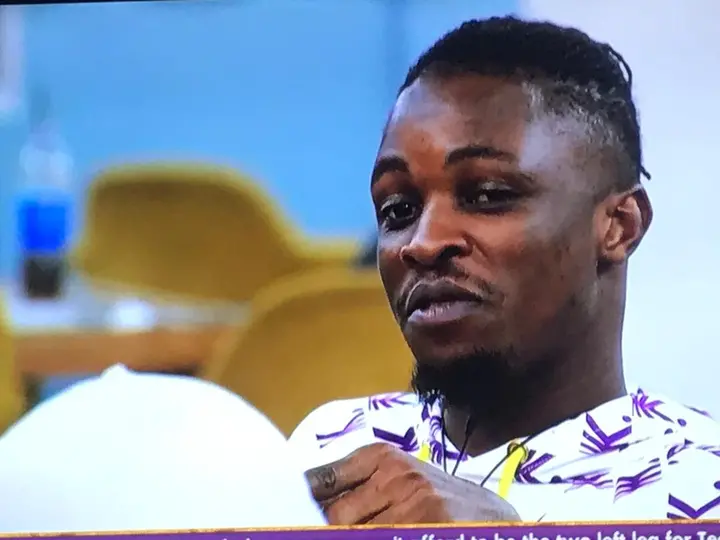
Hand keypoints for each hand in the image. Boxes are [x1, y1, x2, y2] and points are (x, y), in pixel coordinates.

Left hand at [305, 442, 520, 524]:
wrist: (491, 515)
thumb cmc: (435, 494)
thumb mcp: (398, 475)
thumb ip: (357, 483)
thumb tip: (307, 501)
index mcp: (381, 457)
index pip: (323, 479)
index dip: (299, 501)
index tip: (281, 512)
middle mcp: (396, 477)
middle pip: (335, 514)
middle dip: (319, 526)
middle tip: (298, 527)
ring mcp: (414, 508)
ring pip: (354, 530)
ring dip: (343, 531)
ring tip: (349, 528)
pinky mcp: (427, 527)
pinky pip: (379, 536)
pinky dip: (367, 535)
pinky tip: (368, 532)